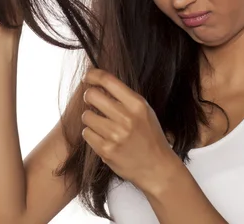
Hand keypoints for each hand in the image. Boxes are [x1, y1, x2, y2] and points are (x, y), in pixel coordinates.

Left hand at [81, 68, 177, 191]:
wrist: (157, 168)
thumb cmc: (150, 137)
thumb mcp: (144, 111)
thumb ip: (125, 97)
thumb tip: (99, 83)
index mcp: (137, 104)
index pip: (108, 80)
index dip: (93, 75)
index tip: (88, 77)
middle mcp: (126, 117)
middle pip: (91, 95)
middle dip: (89, 96)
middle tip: (92, 101)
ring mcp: (115, 135)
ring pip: (86, 116)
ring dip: (91, 118)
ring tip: (102, 124)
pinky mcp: (106, 150)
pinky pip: (86, 133)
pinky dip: (91, 134)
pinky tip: (103, 137)